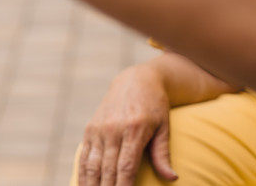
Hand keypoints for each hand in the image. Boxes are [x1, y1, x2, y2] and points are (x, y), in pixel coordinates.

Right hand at [79, 64, 177, 185]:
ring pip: (92, 166)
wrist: (136, 80)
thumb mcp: (164, 126)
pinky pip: (83, 157)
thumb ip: (163, 153)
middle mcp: (114, 129)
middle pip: (108, 170)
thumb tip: (172, 178)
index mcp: (135, 129)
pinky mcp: (90, 129)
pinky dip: (83, 175)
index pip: (126, 167)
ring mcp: (99, 129)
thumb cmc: (155, 105)